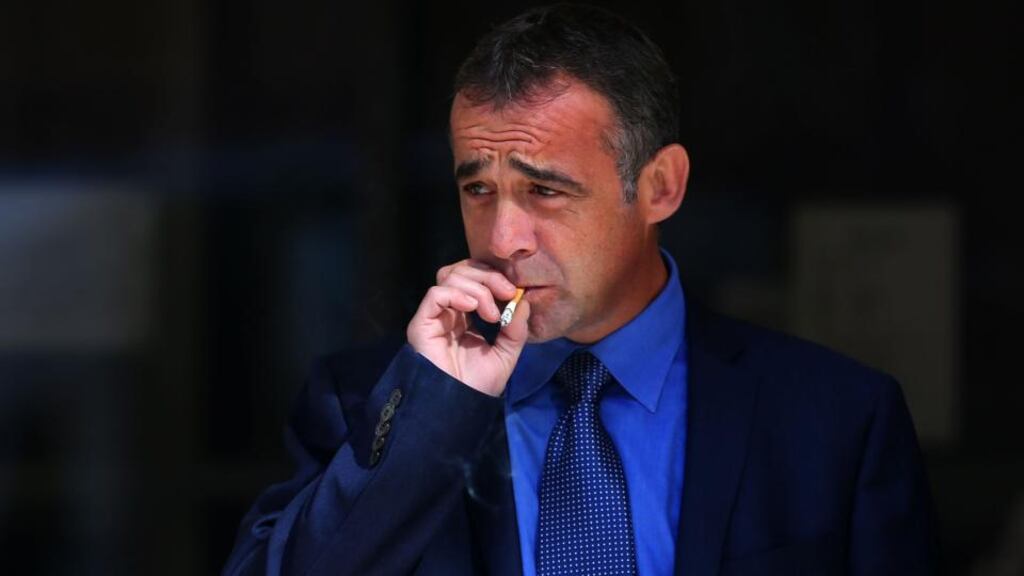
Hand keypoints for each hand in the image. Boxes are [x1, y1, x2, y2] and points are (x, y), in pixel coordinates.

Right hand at [407, 260, 530, 396]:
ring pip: (450, 277)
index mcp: (467, 315)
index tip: (513, 291)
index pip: (475, 278)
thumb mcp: (506, 354)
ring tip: (491, 314)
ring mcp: (435, 316)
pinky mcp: (422, 323)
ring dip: (477, 287)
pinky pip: (436, 294)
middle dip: (488, 277)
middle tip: (506, 293)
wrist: (460, 406)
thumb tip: (523, 300)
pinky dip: (457, 294)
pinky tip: (473, 308)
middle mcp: (449, 311)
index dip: (493, 277)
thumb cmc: (478, 384)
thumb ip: (515, 329)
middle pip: (462, 271)